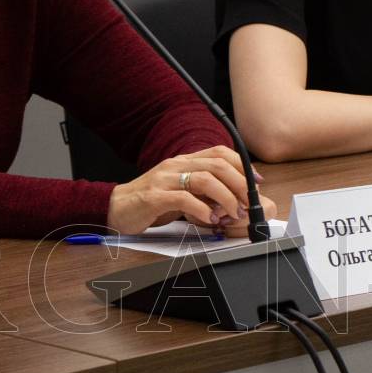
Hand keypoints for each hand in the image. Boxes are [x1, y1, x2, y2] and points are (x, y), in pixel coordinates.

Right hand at [106, 145, 270, 235]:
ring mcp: (164, 179)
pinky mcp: (154, 197)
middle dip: (239, 184)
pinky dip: (202, 210)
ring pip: (205, 179)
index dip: (242, 165)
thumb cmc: (150, 202)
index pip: (219, 153)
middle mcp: (176, 165)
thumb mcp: (181, 191)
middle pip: (217, 165)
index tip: (256, 182)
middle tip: (248, 204)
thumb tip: (232, 198)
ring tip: (233, 214)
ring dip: (225, 198)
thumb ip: (203, 191)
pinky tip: (209, 220)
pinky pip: (184, 199)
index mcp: (184, 161)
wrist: (115, 208)